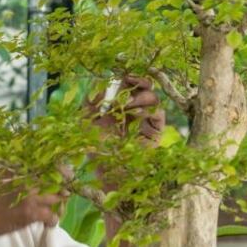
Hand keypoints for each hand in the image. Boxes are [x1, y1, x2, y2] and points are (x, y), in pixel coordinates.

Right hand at [0, 168, 68, 239]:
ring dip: (59, 203)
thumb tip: (23, 168)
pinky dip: (52, 220)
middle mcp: (26, 179)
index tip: (65, 173)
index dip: (59, 169)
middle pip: (54, 179)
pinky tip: (49, 223)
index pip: (45, 164)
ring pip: (55, 197)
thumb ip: (11, 172)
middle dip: (63, 186)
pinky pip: (50, 215)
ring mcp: (29, 195)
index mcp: (18, 169)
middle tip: (66, 193)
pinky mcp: (30, 212)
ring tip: (58, 207)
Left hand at [86, 74, 164, 193]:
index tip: (121, 72)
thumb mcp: (86, 124)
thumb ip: (89, 104)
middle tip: (128, 82)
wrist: (109, 174)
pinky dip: (149, 110)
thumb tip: (97, 87)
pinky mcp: (155, 133)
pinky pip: (160, 115)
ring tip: (125, 106)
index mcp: (120, 104)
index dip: (128, 74)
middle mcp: (135, 110)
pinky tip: (135, 115)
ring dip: (140, 97)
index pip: (129, 83)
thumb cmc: (97, 150)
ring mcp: (147, 121)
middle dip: (139, 81)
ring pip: (154, 98)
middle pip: (146, 86)